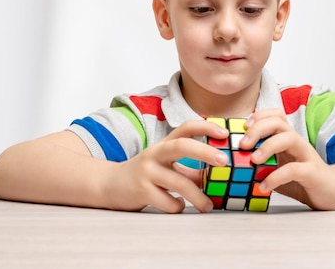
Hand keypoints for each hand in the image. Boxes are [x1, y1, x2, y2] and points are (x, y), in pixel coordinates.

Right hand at [103, 119, 228, 212]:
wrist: (109, 185)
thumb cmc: (146, 175)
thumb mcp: (167, 166)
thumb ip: (191, 169)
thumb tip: (220, 176)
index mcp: (164, 144)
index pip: (186, 128)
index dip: (206, 127)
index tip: (224, 133)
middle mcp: (155, 153)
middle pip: (182, 146)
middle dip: (205, 152)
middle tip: (224, 161)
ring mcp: (147, 171)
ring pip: (179, 183)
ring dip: (198, 197)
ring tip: (208, 206)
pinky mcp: (142, 191)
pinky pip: (168, 202)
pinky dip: (178, 207)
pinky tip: (177, 206)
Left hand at [240, 109, 334, 209]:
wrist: (333, 192)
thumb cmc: (302, 179)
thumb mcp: (277, 168)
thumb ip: (261, 164)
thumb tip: (234, 163)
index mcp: (287, 139)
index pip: (275, 115)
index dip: (258, 116)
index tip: (243, 128)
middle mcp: (297, 142)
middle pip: (279, 123)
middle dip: (258, 129)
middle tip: (243, 144)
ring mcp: (306, 155)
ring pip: (289, 138)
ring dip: (268, 146)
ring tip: (254, 160)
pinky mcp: (312, 172)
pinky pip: (294, 169)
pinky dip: (276, 177)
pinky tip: (264, 186)